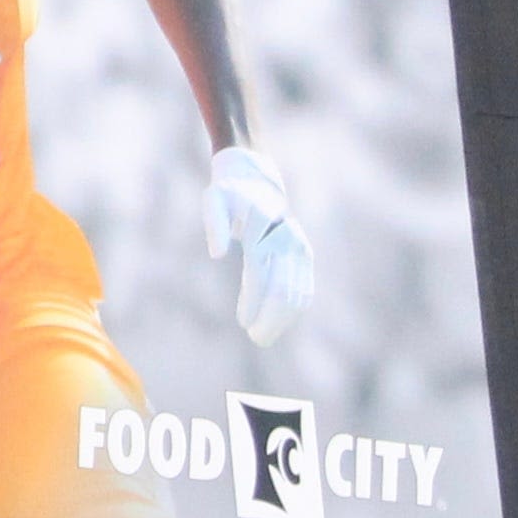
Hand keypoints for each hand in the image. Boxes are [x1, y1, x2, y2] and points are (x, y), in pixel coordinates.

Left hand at [209, 141, 309, 346]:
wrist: (256, 178)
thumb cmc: (229, 193)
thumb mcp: (213, 200)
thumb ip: (214, 224)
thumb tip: (218, 254)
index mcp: (266, 229)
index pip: (262, 274)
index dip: (254, 302)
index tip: (244, 324)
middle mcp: (288, 240)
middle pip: (284, 288)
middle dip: (272, 317)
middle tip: (256, 339)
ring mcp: (299, 247)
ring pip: (298, 291)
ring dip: (284, 317)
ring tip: (264, 336)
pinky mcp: (303, 253)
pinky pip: (304, 285)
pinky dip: (294, 306)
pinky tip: (280, 323)